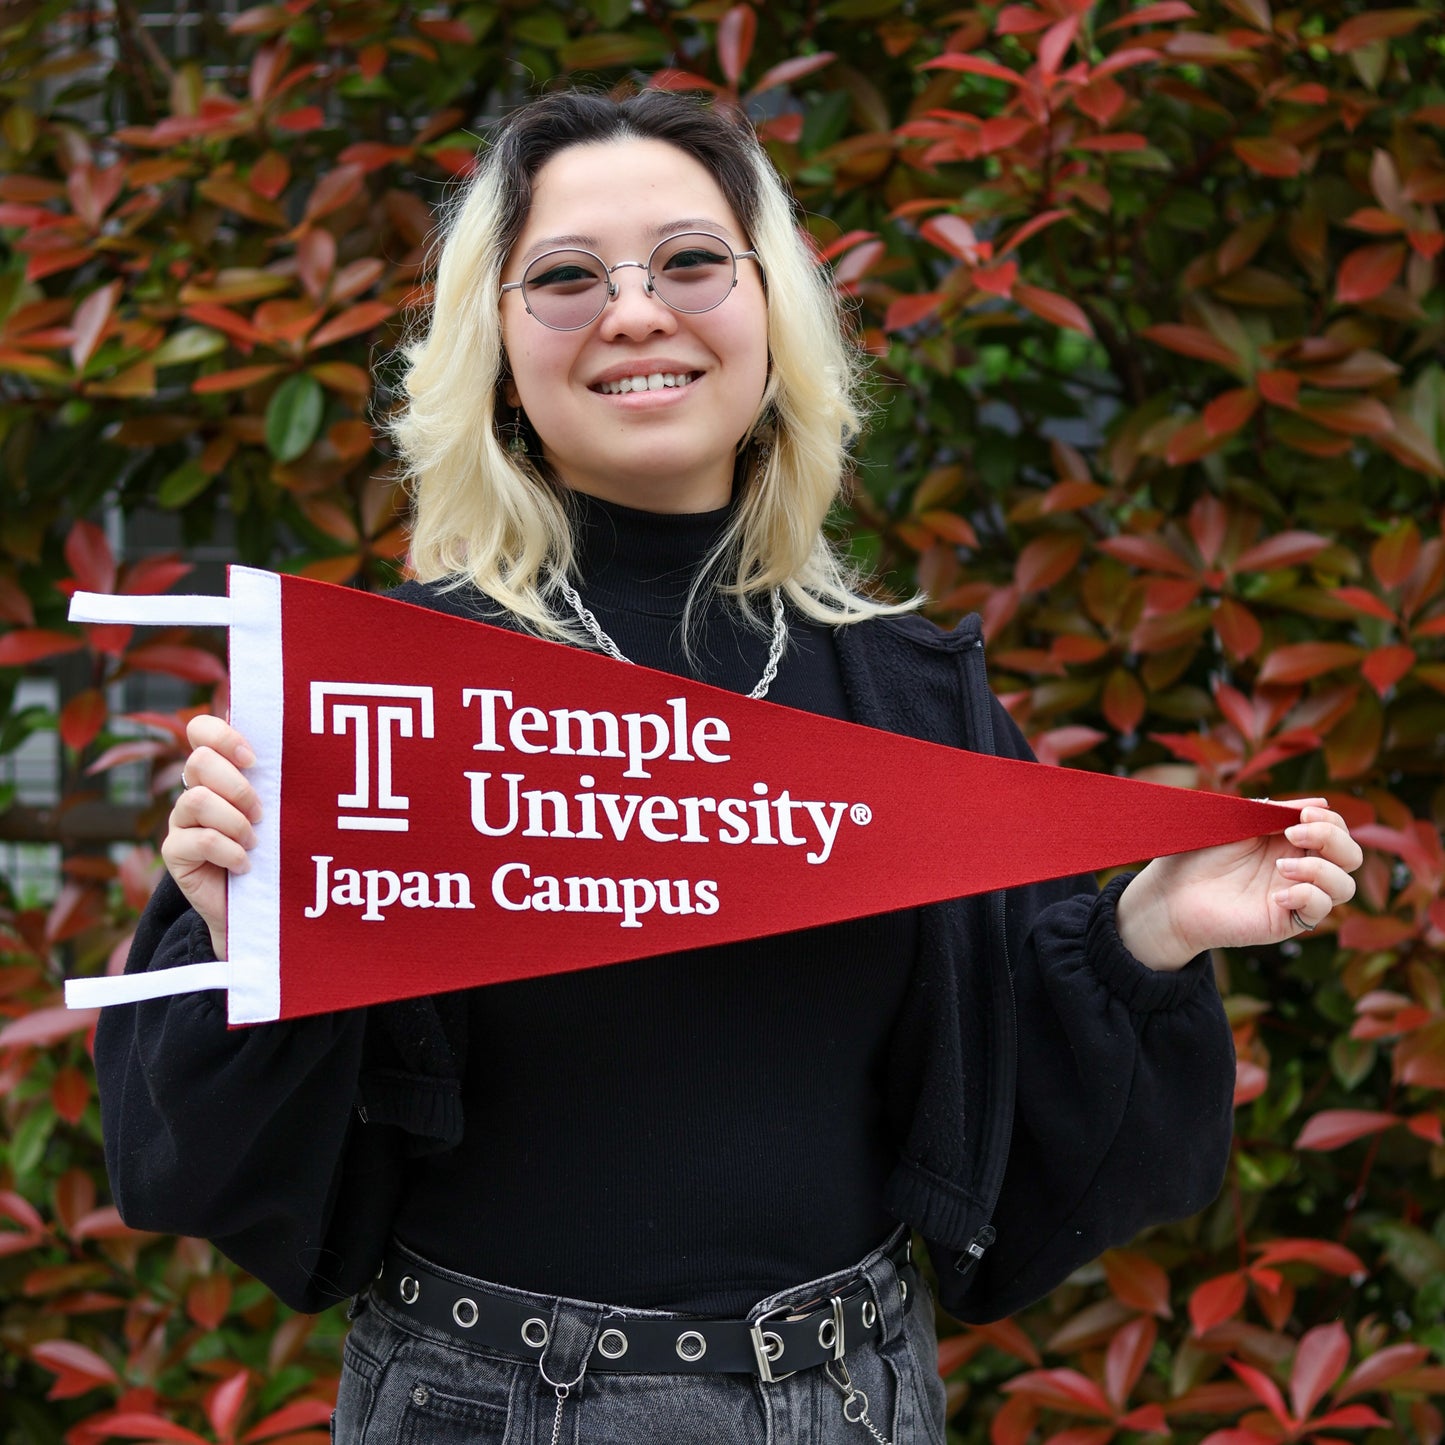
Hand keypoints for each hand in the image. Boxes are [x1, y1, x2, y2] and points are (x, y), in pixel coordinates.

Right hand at [160, 716, 261, 957]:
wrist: (260, 905)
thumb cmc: (278, 848)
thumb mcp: (281, 809)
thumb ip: (277, 779)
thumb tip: (296, 744)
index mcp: (220, 771)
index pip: (201, 730)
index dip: (223, 736)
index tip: (254, 760)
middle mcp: (195, 789)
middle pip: (199, 761)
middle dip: (238, 788)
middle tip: (262, 815)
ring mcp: (181, 821)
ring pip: (197, 799)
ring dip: (235, 822)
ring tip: (254, 843)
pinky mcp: (174, 852)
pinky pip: (197, 840)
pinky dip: (229, 852)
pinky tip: (245, 865)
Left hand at [1114, 798, 1362, 970]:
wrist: (1171, 892)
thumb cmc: (1198, 853)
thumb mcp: (1237, 822)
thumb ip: (1275, 812)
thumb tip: (1321, 803)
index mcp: (1289, 841)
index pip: (1336, 829)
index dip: (1329, 820)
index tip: (1301, 814)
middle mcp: (1299, 868)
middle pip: (1351, 856)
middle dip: (1333, 839)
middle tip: (1292, 834)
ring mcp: (1295, 895)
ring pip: (1345, 886)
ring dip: (1321, 870)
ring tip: (1280, 868)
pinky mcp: (1286, 921)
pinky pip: (1320, 911)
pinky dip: (1308, 897)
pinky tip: (1277, 896)